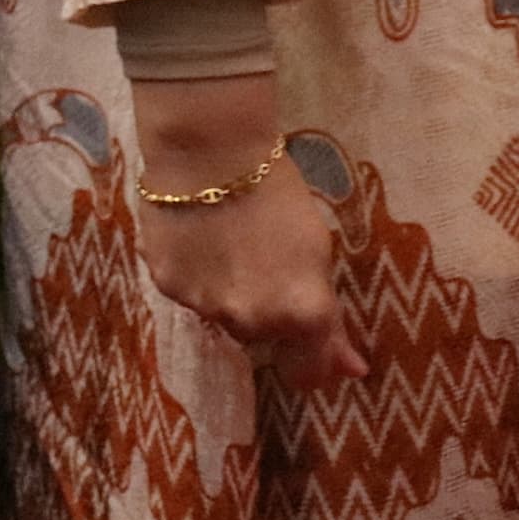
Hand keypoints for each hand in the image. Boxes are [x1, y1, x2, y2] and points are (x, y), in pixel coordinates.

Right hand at [130, 79, 364, 390]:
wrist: (208, 147)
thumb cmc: (276, 190)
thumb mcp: (317, 250)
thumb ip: (329, 317)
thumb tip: (352, 370)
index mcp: (302, 311)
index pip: (309, 372)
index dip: (314, 363)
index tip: (315, 346)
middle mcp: (253, 320)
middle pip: (262, 338)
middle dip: (267, 313)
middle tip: (264, 266)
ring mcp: (205, 304)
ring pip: (221, 315)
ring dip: (228, 293)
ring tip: (227, 242)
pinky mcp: (166, 283)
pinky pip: (187, 292)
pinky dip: (195, 274)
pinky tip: (197, 236)